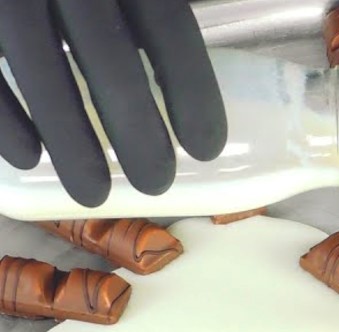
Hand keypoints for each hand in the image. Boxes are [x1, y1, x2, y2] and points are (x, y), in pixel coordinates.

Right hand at [0, 0, 226, 206]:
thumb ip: (148, 13)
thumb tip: (183, 82)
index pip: (169, 31)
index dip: (192, 94)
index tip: (205, 149)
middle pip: (110, 64)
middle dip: (137, 135)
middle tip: (156, 185)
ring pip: (43, 73)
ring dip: (72, 145)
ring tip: (94, 194)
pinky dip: (6, 120)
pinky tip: (28, 158)